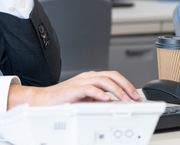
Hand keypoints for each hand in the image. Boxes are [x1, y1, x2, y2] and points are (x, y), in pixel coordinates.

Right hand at [7, 71, 140, 109]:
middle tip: (134, 97)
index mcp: (91, 78)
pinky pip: (90, 89)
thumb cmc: (63, 100)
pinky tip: (107, 100)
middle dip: (126, 85)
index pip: (113, 76)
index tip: (135, 96)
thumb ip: (98, 99)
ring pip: (104, 80)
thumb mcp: (85, 100)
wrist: (44, 101)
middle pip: (111, 75)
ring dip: (117, 90)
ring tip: (125, 99)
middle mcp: (88, 77)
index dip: (126, 84)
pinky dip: (100, 94)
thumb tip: (114, 104)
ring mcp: (81, 81)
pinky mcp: (74, 89)